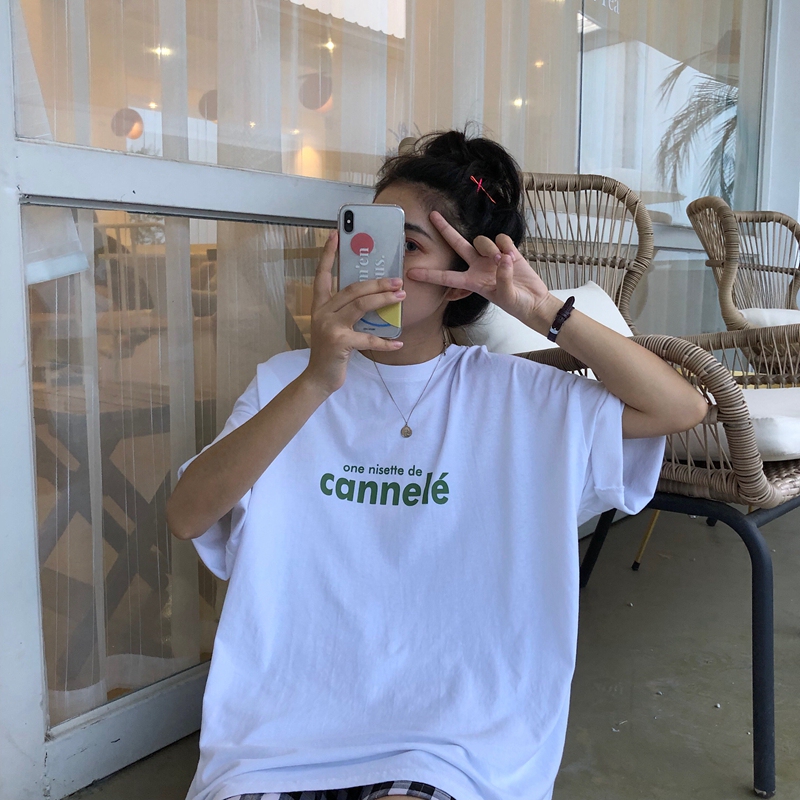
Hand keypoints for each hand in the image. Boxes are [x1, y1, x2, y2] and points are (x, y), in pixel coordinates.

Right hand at [303, 231, 404, 394]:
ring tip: (401, 297)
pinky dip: (385, 341)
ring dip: (383, 300)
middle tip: (397, 280)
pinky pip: (368, 338)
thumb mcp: (335, 326)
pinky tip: (398, 342)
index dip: (328, 254)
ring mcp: (330, 327)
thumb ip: (347, 311)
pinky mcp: (339, 342)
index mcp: (320, 305)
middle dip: (376, 282)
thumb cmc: (331, 351)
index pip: (323, 274)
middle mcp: (323, 312)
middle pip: (352, 289)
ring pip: (360, 305)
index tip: (335, 234)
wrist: (318, 378)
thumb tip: (373, 297)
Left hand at [406, 211, 553, 325]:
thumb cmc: (517, 304)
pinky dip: (507, 245)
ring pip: (481, 240)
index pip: (447, 277)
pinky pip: (501, 238)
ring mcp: (491, 257)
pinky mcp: (506, 250)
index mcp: (472, 281)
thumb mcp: (506, 296)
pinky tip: (513, 256)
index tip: (411, 274)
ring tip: (504, 262)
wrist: (534, 301)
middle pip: (457, 244)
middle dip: (445, 229)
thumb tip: (502, 258)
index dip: (429, 275)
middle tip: (432, 215)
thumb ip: (503, 277)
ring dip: (491, 248)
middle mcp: (477, 266)